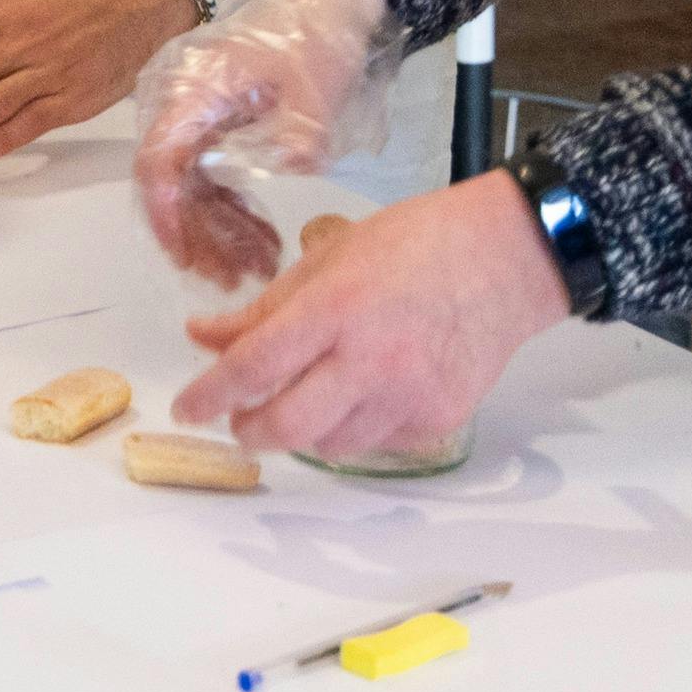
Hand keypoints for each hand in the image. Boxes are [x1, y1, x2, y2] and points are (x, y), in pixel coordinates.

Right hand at [130, 0, 398, 287]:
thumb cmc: (316, 38)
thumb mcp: (311, 96)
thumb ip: (290, 141)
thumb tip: (274, 176)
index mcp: (193, 89)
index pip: (159, 162)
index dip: (168, 216)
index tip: (188, 258)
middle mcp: (181, 102)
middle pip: (174, 183)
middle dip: (202, 236)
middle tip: (235, 278)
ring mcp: (196, 113)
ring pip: (193, 185)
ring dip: (221, 229)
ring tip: (259, 266)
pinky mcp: (214, 122)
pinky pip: (211, 173)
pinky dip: (233, 206)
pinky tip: (261, 238)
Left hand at [170, 172, 566, 460]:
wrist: (505, 260)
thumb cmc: (415, 245)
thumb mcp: (329, 259)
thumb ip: (265, 308)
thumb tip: (204, 336)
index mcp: (336, 307)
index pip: (255, 365)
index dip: (210, 393)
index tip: (186, 407)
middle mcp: (370, 360)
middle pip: (288, 426)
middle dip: (249, 431)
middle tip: (239, 419)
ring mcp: (408, 397)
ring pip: (330, 446)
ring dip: (303, 432)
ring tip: (305, 398)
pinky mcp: (438, 421)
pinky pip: (376, 444)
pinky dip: (354, 429)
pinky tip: (360, 396)